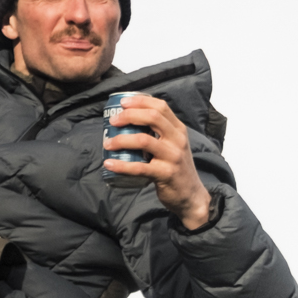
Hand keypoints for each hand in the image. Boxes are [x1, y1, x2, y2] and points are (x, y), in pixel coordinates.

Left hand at [100, 93, 214, 233]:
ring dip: (121, 140)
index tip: (123, 103)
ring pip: (144, 140)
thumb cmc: (176, 168)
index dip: (140, 101)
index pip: (160, 106)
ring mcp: (172, 157)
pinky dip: (121, 165)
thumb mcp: (174, 145)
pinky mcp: (165, 174)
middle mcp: (177, 140)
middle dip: (129, 116)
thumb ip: (159, 133)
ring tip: (107, 143)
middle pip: (152, 117)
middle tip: (113, 121)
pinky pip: (139, 167)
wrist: (191, 195)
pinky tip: (109, 163)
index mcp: (179, 129)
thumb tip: (131, 121)